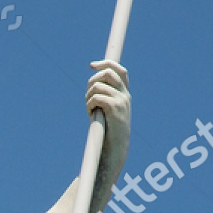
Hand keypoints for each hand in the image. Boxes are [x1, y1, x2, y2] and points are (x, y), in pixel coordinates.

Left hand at [86, 59, 130, 177]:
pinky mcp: (115, 108)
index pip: (119, 70)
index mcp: (125, 94)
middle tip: (87, 96)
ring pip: (98, 86)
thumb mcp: (108, 112)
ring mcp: (121, 101)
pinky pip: (97, 97)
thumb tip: (92, 84)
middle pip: (107, 73)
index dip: (105, 63)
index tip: (91, 65)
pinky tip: (90, 114)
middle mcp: (125, 95)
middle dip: (92, 80)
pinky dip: (89, 104)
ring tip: (89, 108)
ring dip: (88, 96)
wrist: (116, 149)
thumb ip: (105, 97)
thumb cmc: (109, 133)